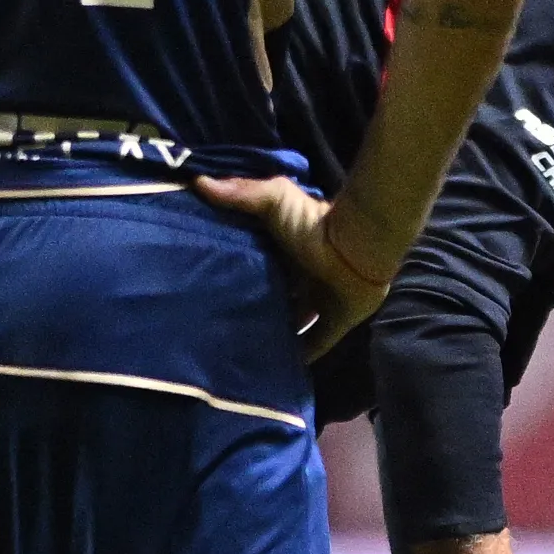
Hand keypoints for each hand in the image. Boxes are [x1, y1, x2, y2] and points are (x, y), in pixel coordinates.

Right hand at [193, 172, 391, 357]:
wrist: (356, 247)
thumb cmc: (314, 224)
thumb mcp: (274, 200)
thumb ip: (241, 193)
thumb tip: (196, 181)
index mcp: (287, 250)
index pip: (258, 264)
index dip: (238, 274)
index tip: (208, 287)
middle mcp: (302, 277)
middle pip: (274, 296)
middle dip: (254, 306)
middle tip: (220, 326)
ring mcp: (320, 300)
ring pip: (293, 322)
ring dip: (275, 334)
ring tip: (244, 351)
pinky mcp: (337, 321)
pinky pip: (317, 344)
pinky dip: (302, 357)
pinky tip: (280, 371)